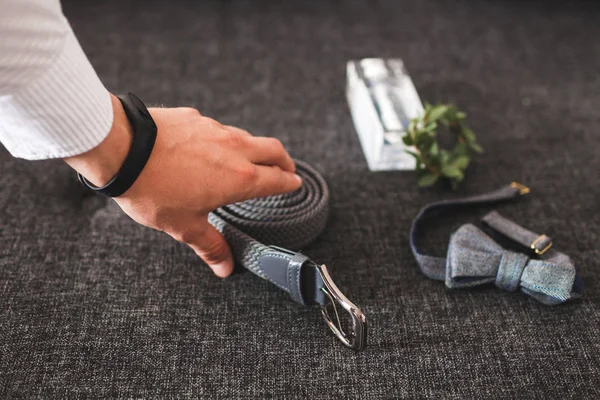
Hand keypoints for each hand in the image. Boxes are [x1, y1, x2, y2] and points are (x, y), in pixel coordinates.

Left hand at [65, 94, 301, 276]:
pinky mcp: (195, 117)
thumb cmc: (153, 189)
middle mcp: (235, 149)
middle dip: (285, 160)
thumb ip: (210, 245)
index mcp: (239, 178)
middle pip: (274, 150)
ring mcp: (215, 129)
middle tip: (287, 169)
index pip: (277, 179)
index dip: (290, 182)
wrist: (121, 148)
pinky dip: (225, 139)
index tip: (295, 184)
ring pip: (248, 137)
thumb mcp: (184, 225)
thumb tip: (226, 268)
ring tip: (250, 160)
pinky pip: (219, 128)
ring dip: (256, 149)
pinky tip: (209, 148)